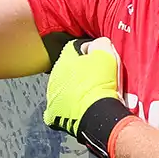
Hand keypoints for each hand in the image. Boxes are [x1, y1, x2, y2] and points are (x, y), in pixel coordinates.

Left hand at [43, 37, 135, 157]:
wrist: (97, 113)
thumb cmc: (101, 84)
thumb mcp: (106, 55)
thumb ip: (101, 44)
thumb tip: (98, 44)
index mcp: (64, 60)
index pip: (74, 48)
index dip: (89, 52)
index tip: (99, 59)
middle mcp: (54, 76)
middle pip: (68, 69)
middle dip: (80, 72)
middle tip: (97, 78)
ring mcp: (52, 95)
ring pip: (63, 87)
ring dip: (74, 89)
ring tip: (90, 94)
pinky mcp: (53, 113)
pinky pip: (60, 107)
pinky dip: (68, 108)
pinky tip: (80, 108)